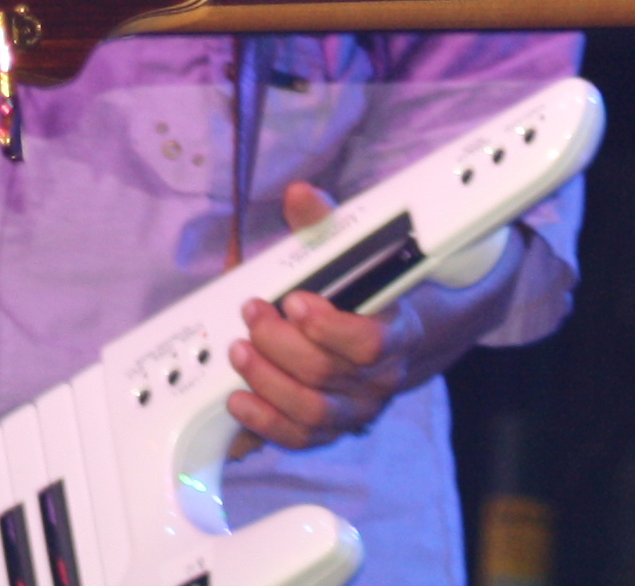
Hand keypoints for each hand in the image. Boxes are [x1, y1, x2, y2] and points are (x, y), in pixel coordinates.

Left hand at [224, 184, 425, 454]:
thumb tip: (299, 194)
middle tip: (252, 314)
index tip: (293, 300)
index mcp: (395, 333)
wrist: (390, 338)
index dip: (327, 326)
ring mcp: (355, 410)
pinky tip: (239, 401)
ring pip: (312, 411)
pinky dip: (265, 423)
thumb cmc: (362, 294)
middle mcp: (378, 379)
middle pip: (327, 373)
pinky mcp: (331, 432)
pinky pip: (299, 439)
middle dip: (280, 343)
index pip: (369, 342)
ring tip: (239, 352)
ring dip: (268, 381)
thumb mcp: (350, 254)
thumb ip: (324, 224)